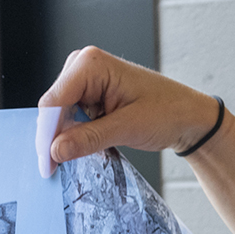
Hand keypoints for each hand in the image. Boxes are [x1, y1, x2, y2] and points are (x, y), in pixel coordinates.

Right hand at [42, 46, 224, 167]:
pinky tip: (89, 147)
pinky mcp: (88, 94)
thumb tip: (55, 151)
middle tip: (60, 169)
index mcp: (90, 64)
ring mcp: (84, 80)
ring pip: (60, 117)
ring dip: (68, 138)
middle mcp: (83, 66)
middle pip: (53, 109)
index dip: (46, 135)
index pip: (53, 103)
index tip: (47, 165)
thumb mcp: (128, 128)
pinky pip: (71, 118)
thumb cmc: (168, 111)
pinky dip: (77, 136)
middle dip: (56, 138)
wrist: (188, 115)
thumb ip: (88, 139)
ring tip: (87, 154)